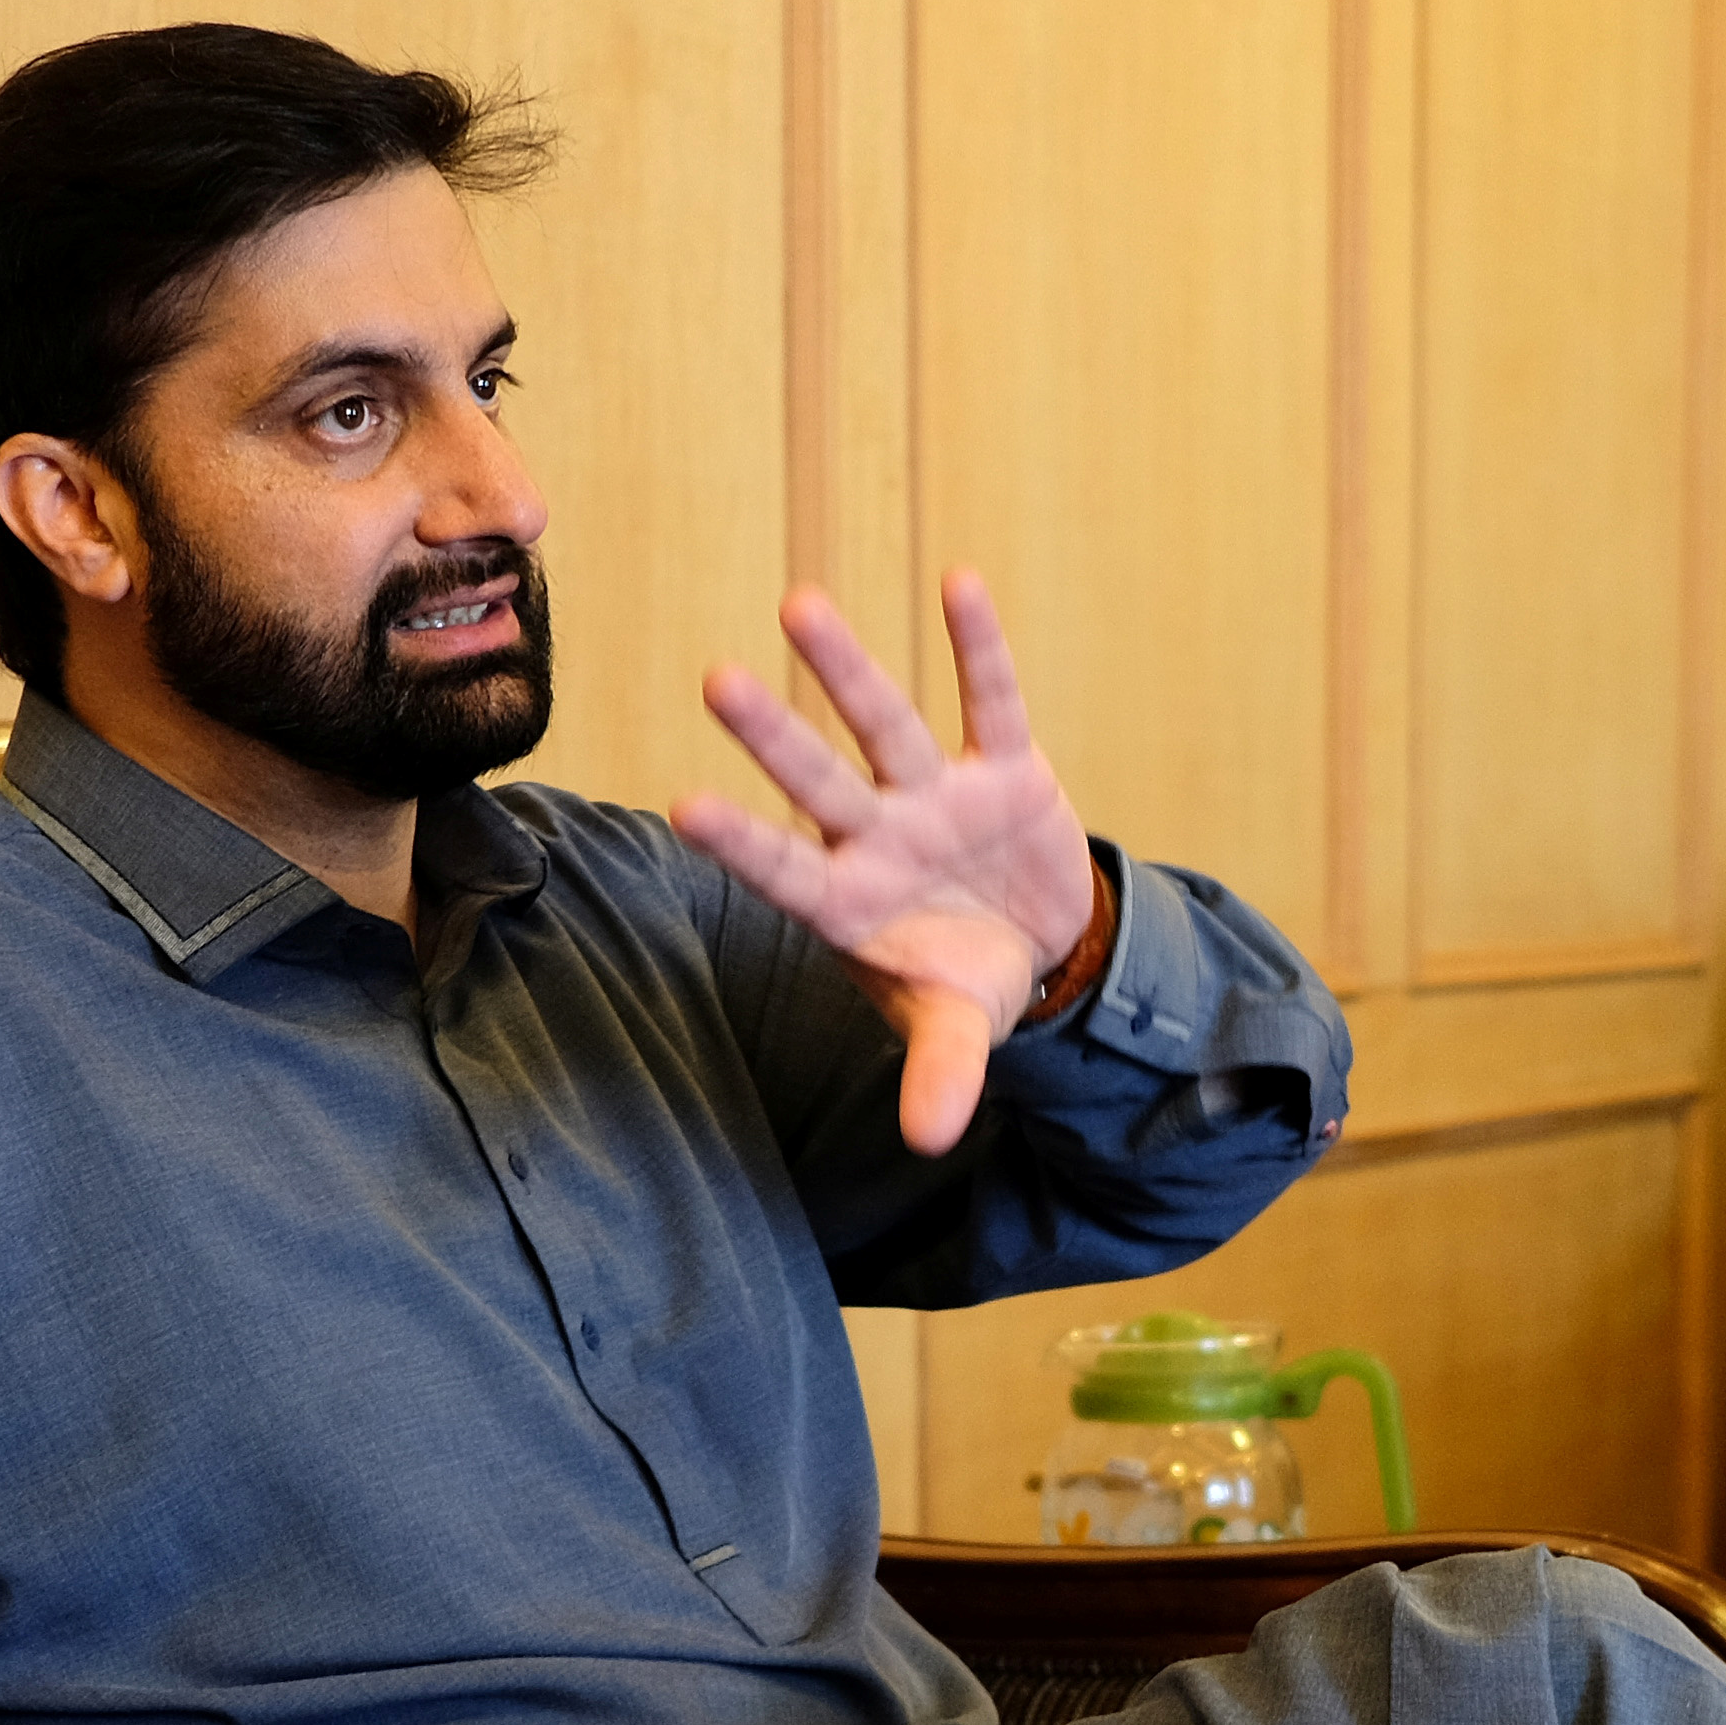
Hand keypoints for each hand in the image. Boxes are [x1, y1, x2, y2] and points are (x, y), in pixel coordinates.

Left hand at [679, 568, 1100, 1155]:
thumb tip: (927, 1142)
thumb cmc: (967, 981)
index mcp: (851, 903)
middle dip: (774, 738)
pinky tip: (959, 582)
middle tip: (716, 682)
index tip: (683, 807)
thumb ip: (940, 1074)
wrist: (1043, 946)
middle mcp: (881, 836)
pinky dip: (979, 647)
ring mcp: (938, 796)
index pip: (785, 869)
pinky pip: (991, 701)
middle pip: (820, 782)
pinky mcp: (1006, 768)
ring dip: (847, 669)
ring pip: (885, 725)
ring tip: (799, 604)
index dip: (742, 843)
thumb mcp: (958, 1029)